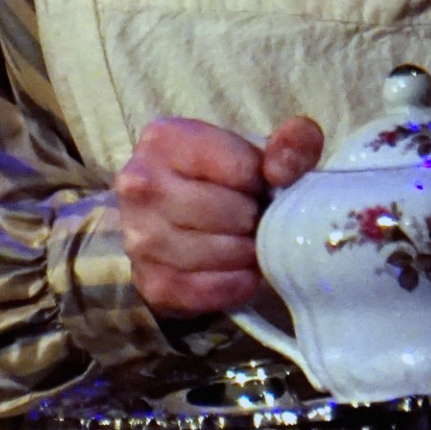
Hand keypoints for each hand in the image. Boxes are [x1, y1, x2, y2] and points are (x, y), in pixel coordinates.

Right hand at [114, 114, 322, 317]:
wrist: (169, 220)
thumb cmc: (219, 177)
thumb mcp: (256, 148)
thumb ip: (291, 141)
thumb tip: (282, 170)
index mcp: (164, 139)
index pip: (242, 168)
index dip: (263, 183)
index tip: (259, 188)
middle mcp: (140, 185)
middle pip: (232, 213)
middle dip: (254, 219)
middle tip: (254, 220)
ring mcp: (139, 236)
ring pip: (222, 253)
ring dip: (247, 253)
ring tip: (248, 242)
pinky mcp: (150, 282)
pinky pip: (210, 290)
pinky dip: (235, 284)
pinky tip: (240, 272)